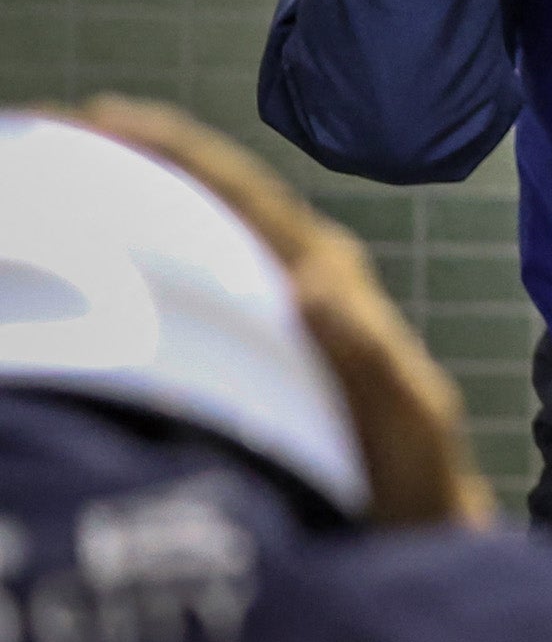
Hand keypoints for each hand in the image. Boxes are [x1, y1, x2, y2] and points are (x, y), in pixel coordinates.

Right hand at [63, 98, 494, 529]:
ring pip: (194, 233)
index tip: (107, 118)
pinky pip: (186, 286)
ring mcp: (275, 305)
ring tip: (52, 176)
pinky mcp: (255, 343)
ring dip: (129, 199)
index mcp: (331, 278)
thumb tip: (315, 288)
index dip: (179, 150)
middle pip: (209, 195)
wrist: (413, 523)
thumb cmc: (414, 480)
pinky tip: (80, 264)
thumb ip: (371, 361)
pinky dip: (134, 260)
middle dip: (136, 154)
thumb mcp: (405, 425)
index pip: (245, 195)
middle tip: (49, 130)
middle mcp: (302, 275)